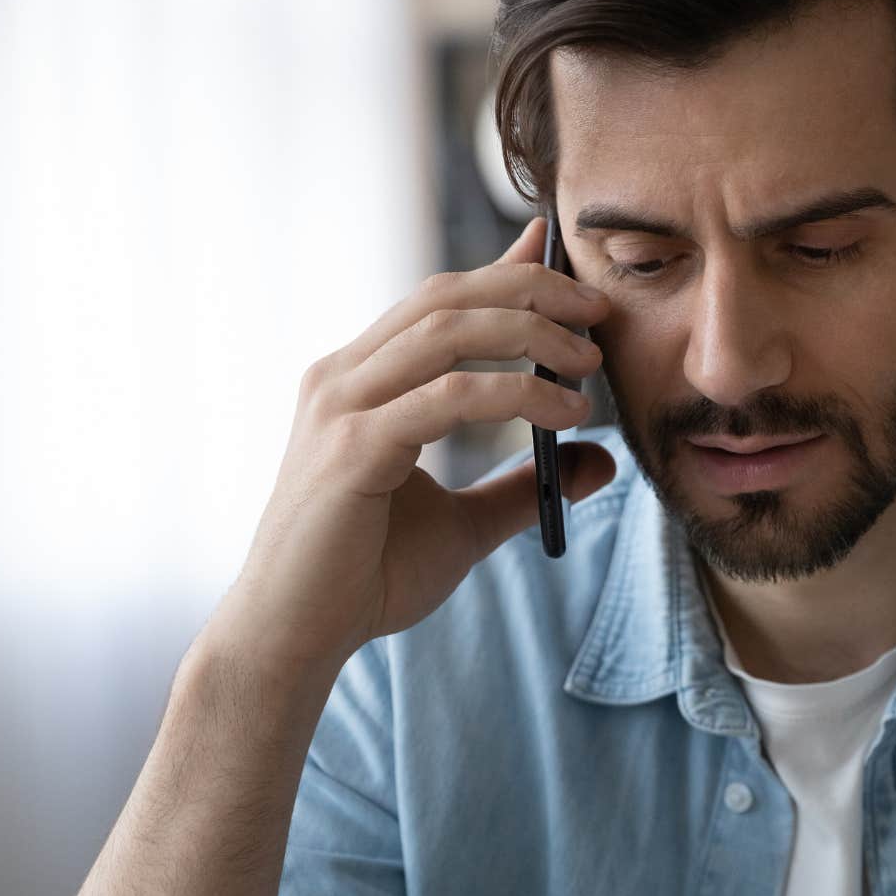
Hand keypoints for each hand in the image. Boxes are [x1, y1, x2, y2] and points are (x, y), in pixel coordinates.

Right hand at [214, 217, 616, 671]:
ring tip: (591, 359)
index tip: (561, 257)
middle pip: (445, 297)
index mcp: (358, 381)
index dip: (502, 270)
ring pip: (447, 331)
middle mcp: (342, 378)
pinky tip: (565, 413)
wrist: (294, 638)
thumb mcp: (463, 524)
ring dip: (531, 332)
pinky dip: (516, 393)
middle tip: (600, 308)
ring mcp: (341, 408)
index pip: (436, 301)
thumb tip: (601, 462)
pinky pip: (449, 396)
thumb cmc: (364, 578)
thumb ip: (523, 487)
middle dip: (530, 288)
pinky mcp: (352, 448)